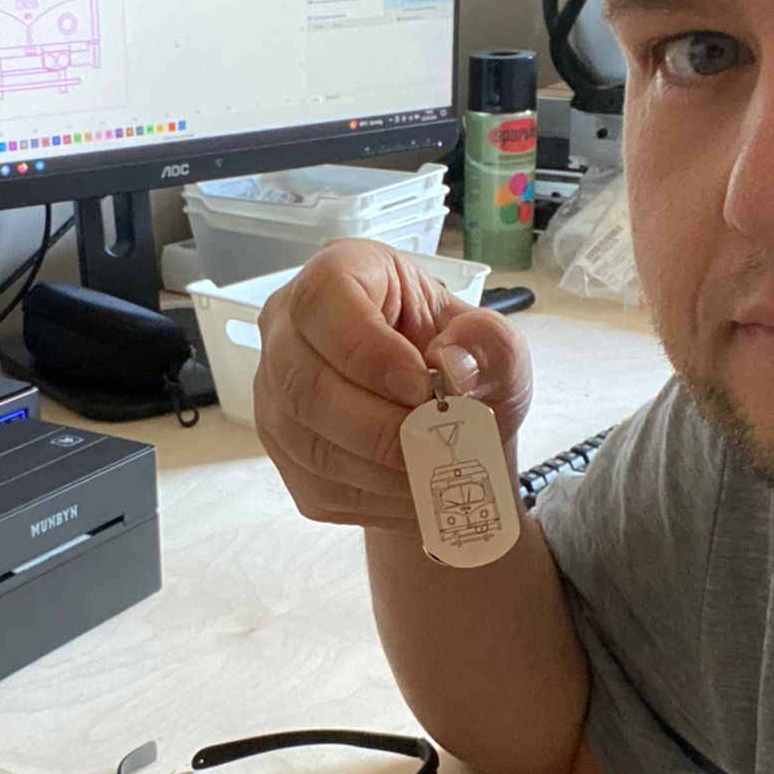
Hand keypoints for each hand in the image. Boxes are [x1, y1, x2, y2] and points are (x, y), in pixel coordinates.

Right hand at [253, 240, 532, 528]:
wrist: (448, 425)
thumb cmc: (461, 369)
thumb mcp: (496, 348)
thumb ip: (490, 346)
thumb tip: (455, 364)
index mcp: (341, 276)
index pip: (324, 300)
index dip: (367, 349)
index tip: (420, 386)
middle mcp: (290, 329)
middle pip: (304, 381)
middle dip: (379, 426)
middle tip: (433, 441)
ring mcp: (276, 393)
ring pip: (307, 440)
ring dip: (379, 468)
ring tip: (432, 469)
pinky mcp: (282, 451)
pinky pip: (315, 483)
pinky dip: (373, 497)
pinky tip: (411, 488)